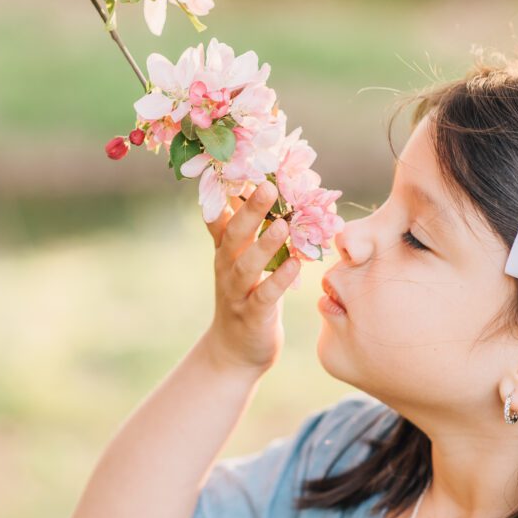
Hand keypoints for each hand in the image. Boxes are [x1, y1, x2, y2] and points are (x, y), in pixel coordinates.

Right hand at [200, 181, 299, 374]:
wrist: (235, 352)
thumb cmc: (245, 296)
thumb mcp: (239, 260)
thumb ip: (243, 229)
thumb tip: (254, 188)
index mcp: (225, 249)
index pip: (221, 215)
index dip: (228, 192)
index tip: (241, 165)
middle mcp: (226, 267)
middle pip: (234, 234)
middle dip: (250, 210)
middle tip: (268, 187)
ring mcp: (236, 292)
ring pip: (247, 265)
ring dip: (264, 245)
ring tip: (283, 226)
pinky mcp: (252, 315)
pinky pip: (265, 296)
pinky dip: (279, 280)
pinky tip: (295, 265)